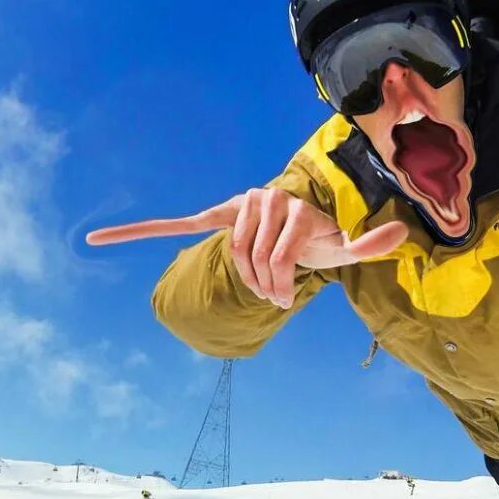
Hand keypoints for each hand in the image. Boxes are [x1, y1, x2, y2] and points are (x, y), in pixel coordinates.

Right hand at [86, 187, 407, 308]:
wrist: (291, 218)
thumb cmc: (319, 237)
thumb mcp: (346, 247)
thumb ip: (370, 243)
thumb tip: (402, 234)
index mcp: (289, 207)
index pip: (278, 251)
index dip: (282, 280)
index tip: (285, 298)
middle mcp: (260, 200)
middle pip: (254, 254)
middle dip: (266, 281)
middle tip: (276, 298)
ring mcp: (234, 209)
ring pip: (232, 251)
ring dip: (245, 274)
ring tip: (262, 287)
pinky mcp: (211, 219)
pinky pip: (170, 226)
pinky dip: (135, 232)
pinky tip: (96, 239)